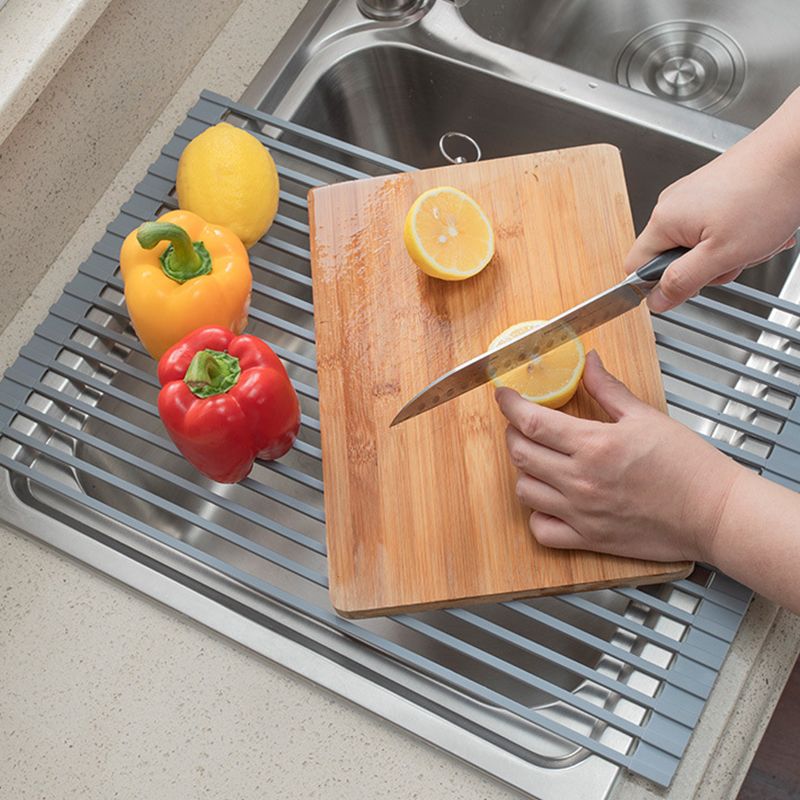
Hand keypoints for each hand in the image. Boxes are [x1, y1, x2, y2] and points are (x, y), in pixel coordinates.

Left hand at [495, 351, 742, 563]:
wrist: (713, 513)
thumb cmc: (688, 466)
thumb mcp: (645, 417)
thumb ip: (608, 389)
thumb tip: (589, 362)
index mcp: (594, 445)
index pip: (532, 421)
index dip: (510, 405)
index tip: (504, 396)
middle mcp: (580, 481)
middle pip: (520, 453)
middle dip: (513, 432)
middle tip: (522, 423)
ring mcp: (581, 513)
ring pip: (524, 490)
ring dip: (524, 470)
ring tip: (538, 458)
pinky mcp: (588, 539)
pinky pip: (541, 530)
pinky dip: (537, 514)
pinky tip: (549, 500)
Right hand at [625, 90, 799, 311]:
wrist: (796, 150)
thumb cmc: (766, 193)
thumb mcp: (722, 254)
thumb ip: (683, 281)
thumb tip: (655, 302)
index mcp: (664, 220)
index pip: (636, 269)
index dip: (659, 286)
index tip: (688, 288)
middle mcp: (672, 205)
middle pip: (672, 259)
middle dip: (705, 269)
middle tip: (733, 260)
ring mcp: (692, 197)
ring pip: (698, 246)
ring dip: (727, 253)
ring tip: (753, 240)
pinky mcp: (712, 192)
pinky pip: (714, 229)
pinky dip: (737, 236)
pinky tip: (757, 229)